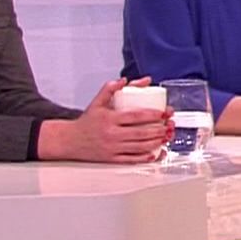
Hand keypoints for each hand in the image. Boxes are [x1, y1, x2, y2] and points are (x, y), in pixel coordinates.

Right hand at [39, 78, 171, 162]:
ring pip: (139, 147)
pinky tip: (155, 153)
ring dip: (156, 142)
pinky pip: (131, 159)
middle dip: (159, 129)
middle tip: (170, 125)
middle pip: (141, 132)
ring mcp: (112, 148)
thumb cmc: (87, 121)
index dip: (153, 115)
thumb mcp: (97, 102)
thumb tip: (125, 80)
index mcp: (109, 118)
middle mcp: (111, 134)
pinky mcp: (111, 159)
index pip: (135, 116)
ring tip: (166, 137)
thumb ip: (110, 89)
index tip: (164, 113)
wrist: (70, 140)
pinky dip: (145, 157)